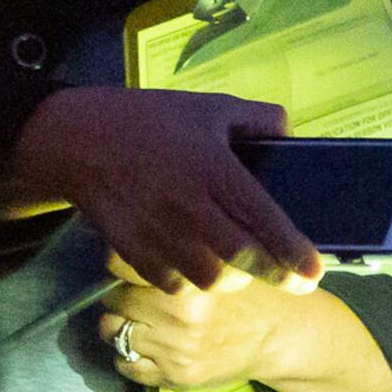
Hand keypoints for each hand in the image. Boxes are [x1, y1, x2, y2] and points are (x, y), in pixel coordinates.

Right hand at [12, 88, 317, 291]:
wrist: (75, 139)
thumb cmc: (149, 120)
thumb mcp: (209, 107)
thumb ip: (257, 118)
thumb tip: (289, 134)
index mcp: (211, 169)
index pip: (261, 219)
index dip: (292, 252)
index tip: (315, 273)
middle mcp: (186, 206)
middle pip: (238, 259)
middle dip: (272, 275)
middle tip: (294, 281)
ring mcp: (156, 231)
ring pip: (205, 279)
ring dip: (231, 282)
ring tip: (244, 271)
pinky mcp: (130, 249)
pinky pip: (169, 283)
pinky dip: (191, 284)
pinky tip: (201, 270)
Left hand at [98, 269, 317, 391]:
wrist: (284, 335)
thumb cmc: (252, 291)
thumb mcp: (223, 261)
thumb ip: (182, 253)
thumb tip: (132, 239)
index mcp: (189, 284)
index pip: (122, 269)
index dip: (123, 268)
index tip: (132, 270)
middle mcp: (178, 318)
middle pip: (114, 302)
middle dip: (122, 298)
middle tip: (139, 297)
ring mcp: (175, 350)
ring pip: (112, 334)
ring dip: (121, 327)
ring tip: (142, 321)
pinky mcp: (176, 376)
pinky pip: (126, 366)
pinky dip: (129, 356)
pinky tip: (150, 346)